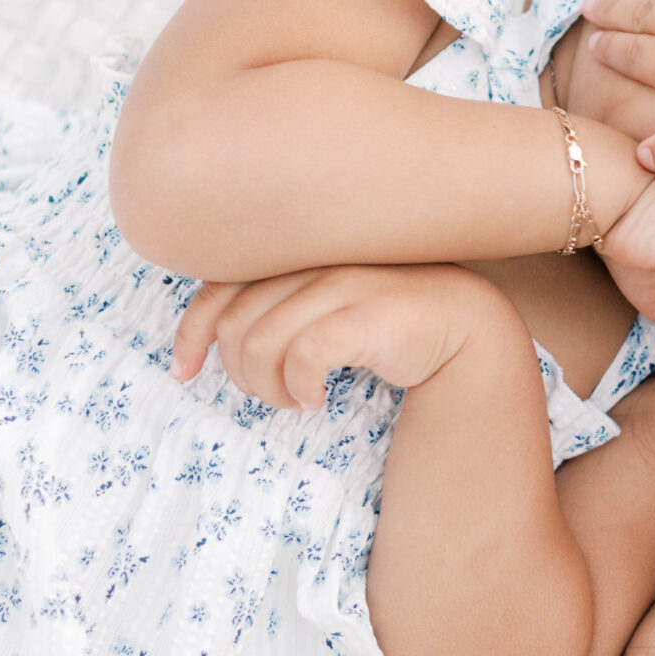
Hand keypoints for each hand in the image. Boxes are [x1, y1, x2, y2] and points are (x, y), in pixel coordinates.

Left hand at [171, 263, 493, 408]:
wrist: (470, 330)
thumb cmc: (393, 322)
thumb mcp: (329, 306)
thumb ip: (282, 304)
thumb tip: (219, 340)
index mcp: (299, 254)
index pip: (219, 287)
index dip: (191, 332)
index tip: (184, 372)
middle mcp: (315, 262)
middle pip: (235, 324)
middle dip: (239, 373)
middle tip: (271, 396)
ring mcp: (341, 285)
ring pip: (260, 344)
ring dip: (268, 388)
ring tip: (297, 401)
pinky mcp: (364, 317)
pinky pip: (302, 356)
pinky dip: (299, 387)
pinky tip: (317, 399)